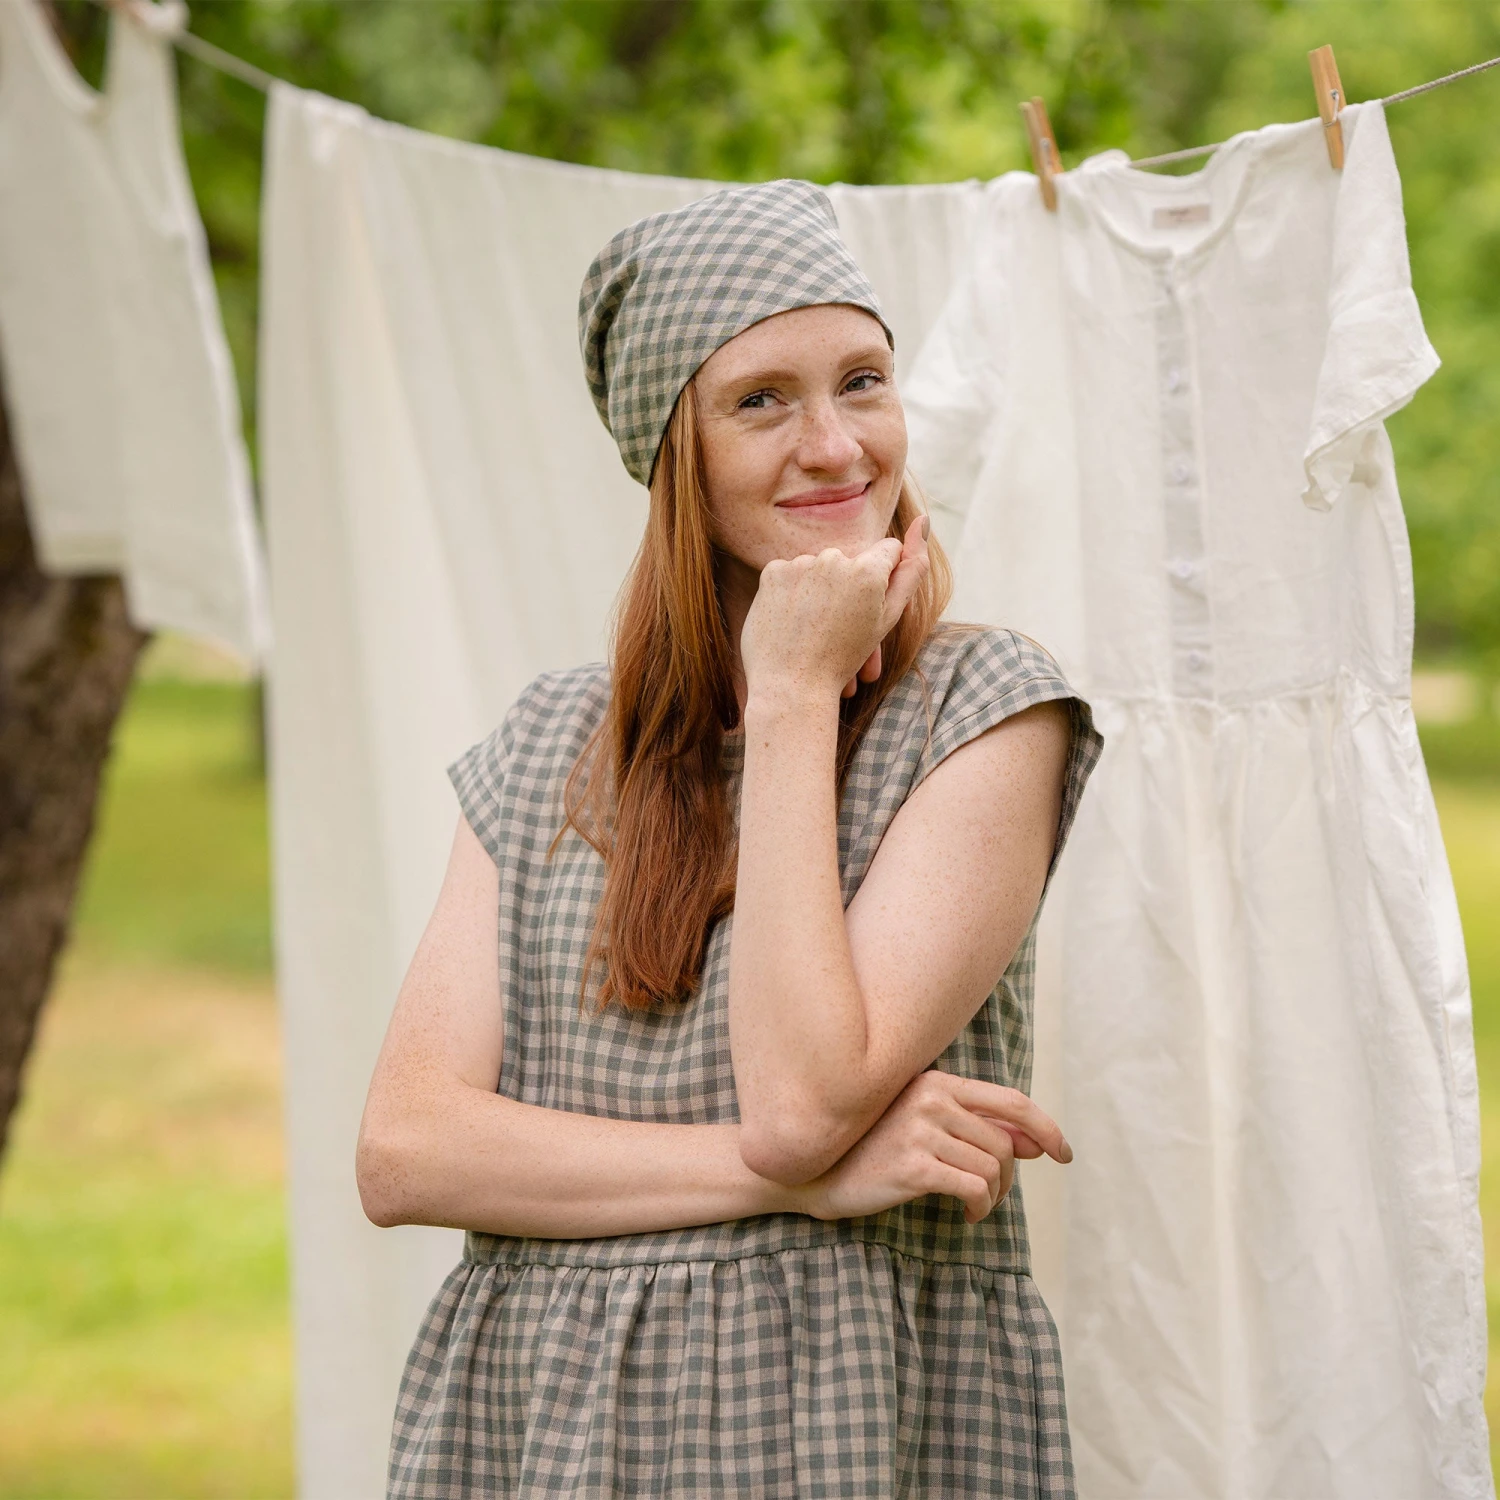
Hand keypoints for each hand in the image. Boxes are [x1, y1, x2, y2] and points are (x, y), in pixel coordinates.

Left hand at [741, 513, 930, 705]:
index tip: (869, 604)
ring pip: (819, 567)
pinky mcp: (772, 571)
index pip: (887, 551)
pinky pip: (791, 572)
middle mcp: (834, 558)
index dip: (883, 578)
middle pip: (851, 560)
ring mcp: (800, 563)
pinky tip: (793, 619)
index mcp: (868, 571)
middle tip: (840, 627)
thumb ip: (911, 569)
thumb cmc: (843, 657)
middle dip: (849, 586)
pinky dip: (793, 592)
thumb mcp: (887, 618)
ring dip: (820, 589)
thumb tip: (923, 519)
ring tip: (816, 626)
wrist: (791, 685)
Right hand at [796, 1070, 1071, 1225]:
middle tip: (990, 1197)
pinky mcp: (912, 1165)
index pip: (1010, 1100)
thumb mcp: (923, 1128)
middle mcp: (930, 1099)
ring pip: (992, 1168)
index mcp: (935, 1081)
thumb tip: (1034, 1144)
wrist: (811, 1171)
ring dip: (993, 1196)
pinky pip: (973, 1188)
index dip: (1045, 1126)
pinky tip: (967, 1215)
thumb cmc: (870, 1149)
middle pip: (1003, 1142)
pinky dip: (980, 1207)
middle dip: (1008, 1176)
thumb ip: (975, 1128)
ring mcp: (920, 1130)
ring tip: (974, 1206)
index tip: (1064, 1153)